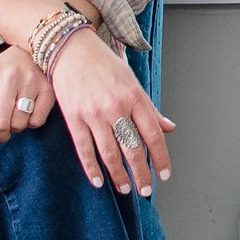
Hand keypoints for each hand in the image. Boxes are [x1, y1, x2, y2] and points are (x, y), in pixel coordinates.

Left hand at [0, 46, 54, 151]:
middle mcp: (11, 77)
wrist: (33, 47)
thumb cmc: (4, 71)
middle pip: (0, 123)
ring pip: (19, 124)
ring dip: (15, 128)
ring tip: (15, 117)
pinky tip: (30, 111)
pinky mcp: (48, 89)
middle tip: (0, 136)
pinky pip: (37, 121)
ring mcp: (31, 82)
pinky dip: (31, 123)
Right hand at [48, 28, 177, 195]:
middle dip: (142, 173)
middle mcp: (116, 107)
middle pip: (133, 148)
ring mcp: (94, 114)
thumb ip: (149, 108)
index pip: (153, 134)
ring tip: (126, 189)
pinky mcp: (74, 118)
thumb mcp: (132, 81)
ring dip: (119, 175)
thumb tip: (169, 127)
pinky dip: (92, 168)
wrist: (70, 49)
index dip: (161, 157)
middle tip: (146, 190)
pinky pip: (85, 149)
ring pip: (110, 153)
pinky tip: (99, 182)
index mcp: (134, 97)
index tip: (165, 174)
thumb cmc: (103, 64)